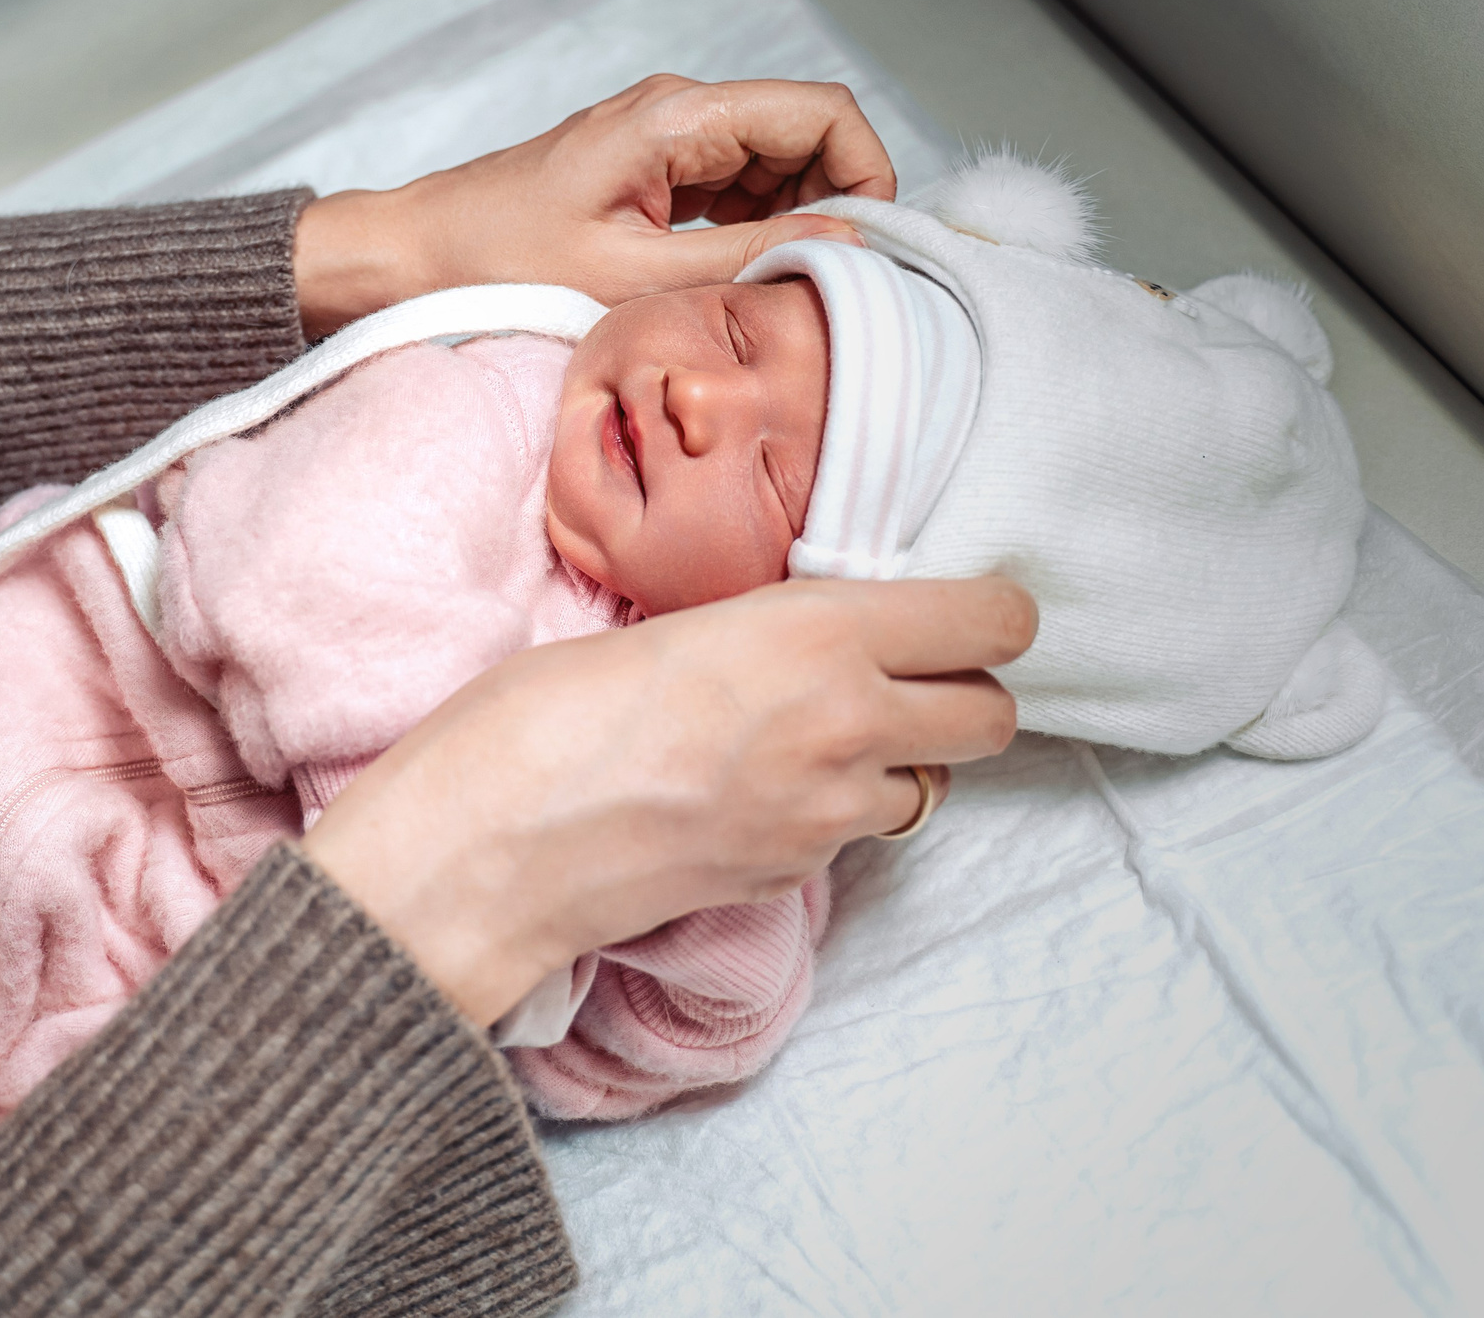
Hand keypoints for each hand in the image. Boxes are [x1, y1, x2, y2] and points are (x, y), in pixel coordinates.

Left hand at [292, 75, 897, 336]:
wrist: (413, 256)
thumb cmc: (496, 261)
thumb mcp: (631, 278)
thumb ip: (746, 258)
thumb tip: (843, 247)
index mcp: (677, 117)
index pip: (822, 112)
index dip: (865, 172)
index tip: (865, 246)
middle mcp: (679, 113)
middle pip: (808, 137)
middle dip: (834, 204)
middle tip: (826, 282)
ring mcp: (666, 141)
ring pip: (776, 167)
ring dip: (794, 224)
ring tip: (776, 291)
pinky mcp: (651, 173)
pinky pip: (733, 191)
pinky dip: (753, 231)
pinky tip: (738, 283)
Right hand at [300, 575, 1033, 1025]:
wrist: (490, 845)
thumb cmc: (543, 713)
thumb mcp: (675, 622)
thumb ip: (773, 630)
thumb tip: (819, 636)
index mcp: (819, 632)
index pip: (993, 622)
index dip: (985, 614)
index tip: (954, 608)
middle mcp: (849, 725)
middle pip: (993, 715)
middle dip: (960, 692)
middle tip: (897, 671)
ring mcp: (830, 815)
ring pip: (935, 785)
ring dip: (900, 759)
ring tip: (814, 735)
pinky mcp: (795, 875)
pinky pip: (856, 835)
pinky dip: (831, 811)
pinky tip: (753, 789)